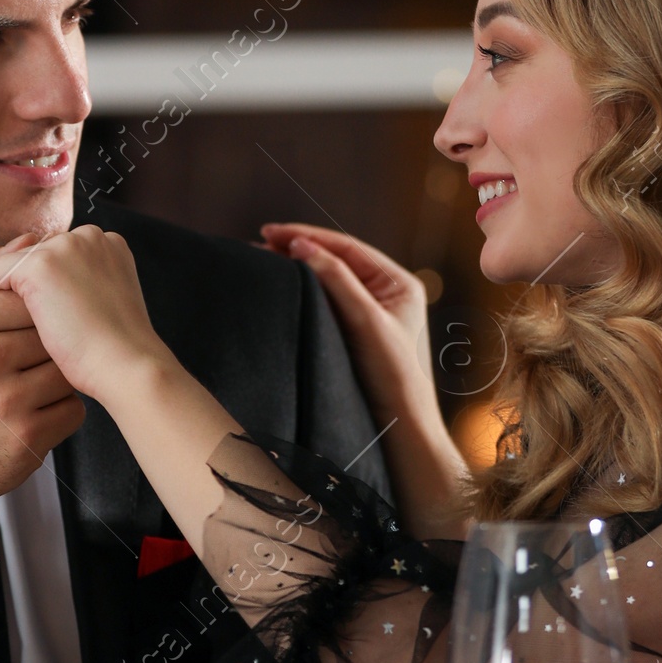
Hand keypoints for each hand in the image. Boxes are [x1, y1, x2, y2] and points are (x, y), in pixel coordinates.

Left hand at [0, 226, 166, 405]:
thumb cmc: (116, 352)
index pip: (60, 254)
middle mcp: (87, 236)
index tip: (25, 312)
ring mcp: (63, 248)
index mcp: (109, 244)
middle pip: (35, 252)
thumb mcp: (103, 308)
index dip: (42, 282)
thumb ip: (83, 288)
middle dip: (20, 281)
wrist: (126, 366)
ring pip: (14, 261)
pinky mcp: (39, 266)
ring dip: (1, 288)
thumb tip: (49, 297)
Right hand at [0, 248, 84, 535]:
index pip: (25, 296)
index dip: (31, 314)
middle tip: (21, 364)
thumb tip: (29, 241)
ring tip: (23, 390)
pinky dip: (59, 413)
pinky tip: (29, 417)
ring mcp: (7, 400)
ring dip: (55, 379)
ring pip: (67, 368)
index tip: (17, 332)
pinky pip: (73, 408)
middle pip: (50, 331)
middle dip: (45, 346)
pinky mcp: (28, 437)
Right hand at [259, 223, 432, 426]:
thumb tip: (301, 245)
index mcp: (398, 282)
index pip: (346, 247)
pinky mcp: (357, 336)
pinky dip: (304, 293)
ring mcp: (372, 314)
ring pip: (329, 282)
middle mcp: (387, 294)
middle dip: (298, 250)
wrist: (403, 429)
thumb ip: (336, 279)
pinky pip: (327, 305)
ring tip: (263, 262)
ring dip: (298, 270)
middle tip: (259, 244)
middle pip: (336, 260)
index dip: (307, 236)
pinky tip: (283, 292)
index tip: (269, 232)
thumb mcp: (365, 320)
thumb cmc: (394, 376)